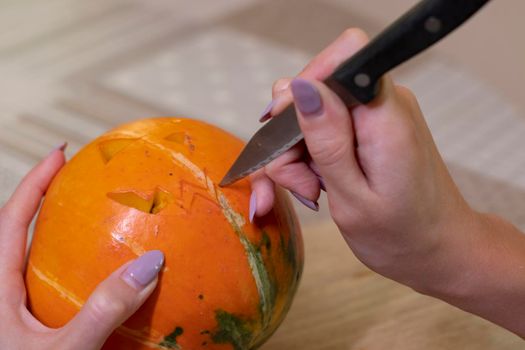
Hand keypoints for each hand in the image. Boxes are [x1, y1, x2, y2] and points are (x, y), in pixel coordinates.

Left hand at [0, 145, 163, 349]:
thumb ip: (104, 310)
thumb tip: (152, 263)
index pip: (9, 219)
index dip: (34, 182)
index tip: (60, 152)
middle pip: (12, 233)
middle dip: (40, 200)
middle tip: (74, 182)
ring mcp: (7, 313)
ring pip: (24, 263)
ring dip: (49, 236)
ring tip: (83, 222)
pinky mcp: (18, 330)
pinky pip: (39, 290)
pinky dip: (64, 273)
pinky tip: (88, 282)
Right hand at [250, 29, 474, 289]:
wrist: (439, 251)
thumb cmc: (401, 235)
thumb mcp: (353, 197)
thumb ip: (327, 140)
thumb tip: (299, 86)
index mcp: (385, 115)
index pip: (341, 56)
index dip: (305, 86)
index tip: (287, 134)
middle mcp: (382, 103)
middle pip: (317, 88)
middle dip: (293, 133)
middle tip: (303, 183)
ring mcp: (376, 116)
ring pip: (314, 112)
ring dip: (299, 152)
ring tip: (313, 192)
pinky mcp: (370, 130)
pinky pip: (327, 128)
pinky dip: (312, 157)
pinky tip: (318, 187)